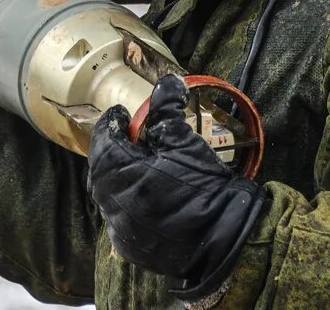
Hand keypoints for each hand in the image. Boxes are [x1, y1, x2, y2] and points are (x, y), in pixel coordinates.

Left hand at [87, 75, 265, 297]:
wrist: (228, 239)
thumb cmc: (207, 188)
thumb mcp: (186, 142)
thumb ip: (168, 109)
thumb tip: (167, 82)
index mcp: (123, 176)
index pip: (104, 142)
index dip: (111, 124)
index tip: (121, 114)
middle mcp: (115, 206)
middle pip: (101, 169)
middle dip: (111, 150)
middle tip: (128, 136)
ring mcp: (121, 230)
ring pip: (107, 195)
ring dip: (117, 175)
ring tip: (137, 163)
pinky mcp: (132, 247)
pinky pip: (119, 218)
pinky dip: (125, 201)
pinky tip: (144, 192)